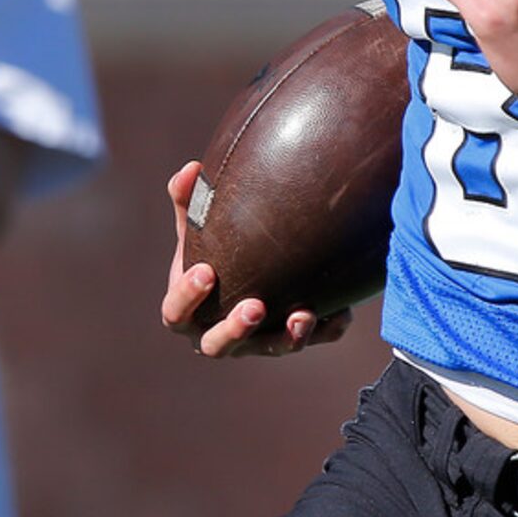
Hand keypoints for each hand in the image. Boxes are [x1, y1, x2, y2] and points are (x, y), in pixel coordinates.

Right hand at [162, 162, 351, 358]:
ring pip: (269, 348)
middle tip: (254, 306)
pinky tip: (341, 310)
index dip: (187, 297)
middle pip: (218, 345)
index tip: (205, 271)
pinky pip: (313, 340)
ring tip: (303, 314)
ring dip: (286, 337)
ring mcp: (255, 343)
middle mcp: (218, 336)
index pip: (176, 313)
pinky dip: (327, 328)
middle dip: (236, 329)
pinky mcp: (290, 338)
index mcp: (188, 312)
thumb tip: (190, 168)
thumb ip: (189, 203)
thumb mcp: (198, 230)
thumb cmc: (214, 253)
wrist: (248, 275)